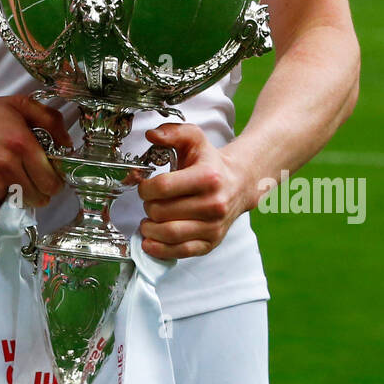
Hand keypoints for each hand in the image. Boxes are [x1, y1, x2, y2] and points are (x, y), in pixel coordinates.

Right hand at [0, 92, 72, 211]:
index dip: (53, 180)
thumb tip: (68, 144)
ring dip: (16, 193)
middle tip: (27, 176)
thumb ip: (49, 120)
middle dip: (38, 189)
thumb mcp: (16, 105)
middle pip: (40, 198)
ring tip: (3, 174)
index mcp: (22, 144)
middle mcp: (8, 168)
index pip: (53, 181)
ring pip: (19, 203)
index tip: (47, 175)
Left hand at [127, 123, 250, 260]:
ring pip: (169, 234)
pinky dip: (160, 249)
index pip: (163, 188)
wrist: (239, 183)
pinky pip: (180, 252)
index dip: (145, 188)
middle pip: (162, 211)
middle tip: (149, 202)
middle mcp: (214, 204)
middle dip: (147, 206)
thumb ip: (172, 132)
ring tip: (147, 221)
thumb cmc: (211, 163)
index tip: (144, 186)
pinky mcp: (211, 242)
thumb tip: (152, 135)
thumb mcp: (194, 139)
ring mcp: (213, 226)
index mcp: (208, 177)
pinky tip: (150, 240)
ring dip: (149, 229)